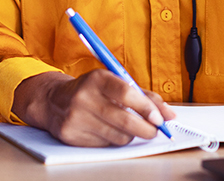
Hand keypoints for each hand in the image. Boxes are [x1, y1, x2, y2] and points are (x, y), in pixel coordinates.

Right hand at [12, 70, 175, 146]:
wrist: (54, 100)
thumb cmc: (92, 90)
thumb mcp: (114, 82)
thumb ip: (144, 96)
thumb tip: (169, 114)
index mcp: (97, 78)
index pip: (126, 93)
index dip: (146, 107)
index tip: (159, 118)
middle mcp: (84, 97)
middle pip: (124, 120)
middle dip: (146, 129)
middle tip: (155, 130)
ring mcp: (76, 118)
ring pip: (117, 137)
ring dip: (130, 135)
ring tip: (130, 128)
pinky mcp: (71, 136)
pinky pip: (104, 145)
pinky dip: (113, 140)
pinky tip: (110, 131)